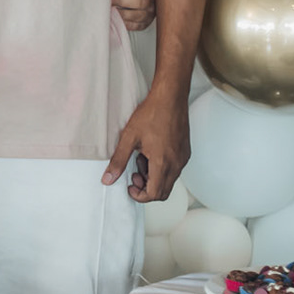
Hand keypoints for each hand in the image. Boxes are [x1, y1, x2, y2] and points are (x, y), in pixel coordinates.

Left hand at [103, 86, 188, 202]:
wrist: (170, 97)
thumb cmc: (151, 114)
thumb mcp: (129, 138)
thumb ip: (118, 161)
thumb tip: (108, 179)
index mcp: (163, 162)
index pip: (154, 194)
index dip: (139, 195)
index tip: (129, 186)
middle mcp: (177, 163)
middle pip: (163, 191)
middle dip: (145, 188)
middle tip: (133, 174)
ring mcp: (183, 158)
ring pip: (169, 180)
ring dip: (153, 177)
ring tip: (140, 159)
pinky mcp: (185, 152)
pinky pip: (174, 169)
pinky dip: (161, 169)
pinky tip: (150, 153)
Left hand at [112, 0, 155, 31]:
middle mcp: (152, 2)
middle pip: (138, 2)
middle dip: (120, 1)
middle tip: (108, 0)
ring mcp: (149, 14)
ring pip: (137, 15)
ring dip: (121, 13)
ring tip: (109, 10)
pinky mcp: (144, 24)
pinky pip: (135, 26)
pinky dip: (124, 23)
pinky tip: (114, 19)